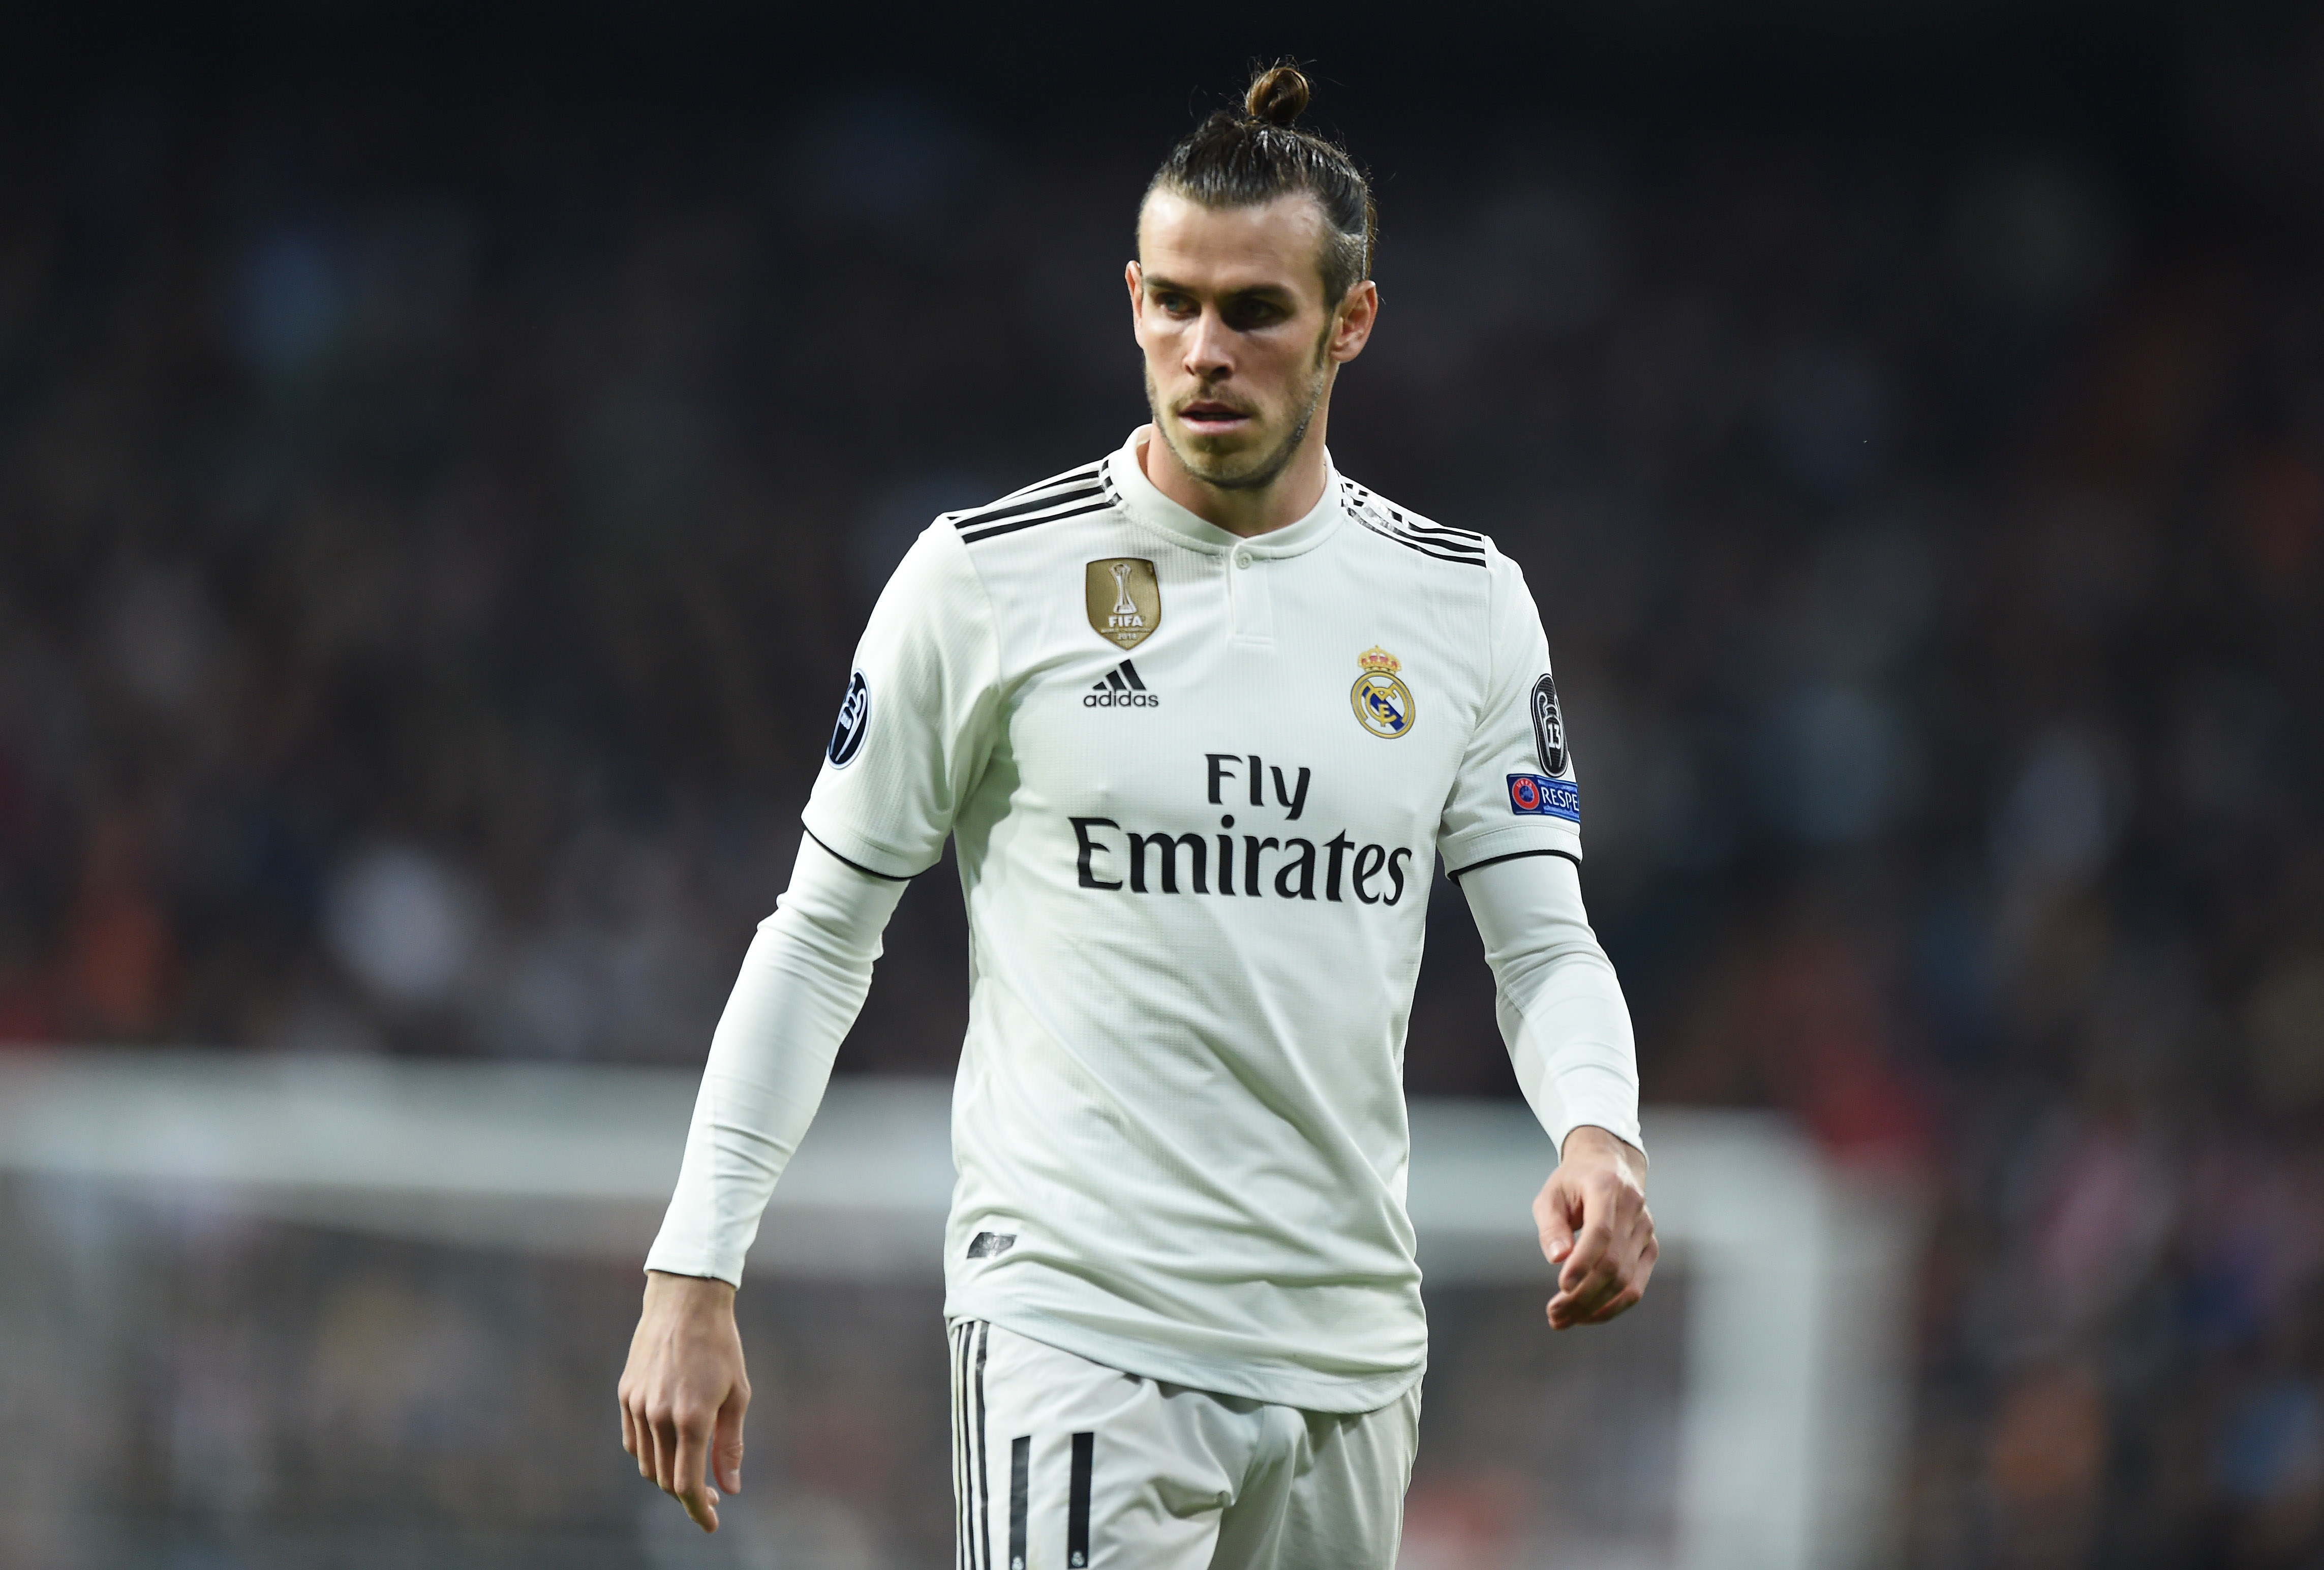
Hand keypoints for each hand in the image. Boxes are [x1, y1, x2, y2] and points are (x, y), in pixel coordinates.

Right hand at [618, 1270, 750, 1531]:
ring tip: (692, 1471)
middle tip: (712, 1495)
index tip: (711, 1524)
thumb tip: (731, 1488)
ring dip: (668, 1477)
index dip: (699, 1511)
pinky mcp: (625, 1395)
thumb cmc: (721, 1345)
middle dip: (688, 1496)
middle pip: (665, 1479)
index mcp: (692, 1418)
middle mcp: (658, 1416)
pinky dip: (649, 1455)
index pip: (687, 1484)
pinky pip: (633, 1441)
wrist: (686, 1301)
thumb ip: (731, 1445)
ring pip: (646, 1464)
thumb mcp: (738, 1394)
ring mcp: (637, 1406)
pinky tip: (669, 1450)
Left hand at [1533, 1125, 1656, 1329]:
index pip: (1601, 1232)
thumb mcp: (1551, 1194)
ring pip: (1626, 1280)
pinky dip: (1612, 1306)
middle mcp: (1633, 1209)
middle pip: (1613, 1263)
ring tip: (1562, 1320)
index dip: (1583, 1263)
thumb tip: (1557, 1260)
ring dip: (1594, 1307)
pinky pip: (1636, 1285)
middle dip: (1582, 1295)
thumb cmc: (1573, 1183)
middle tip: (1553, 1315)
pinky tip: (1586, 1316)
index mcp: (1607, 1187)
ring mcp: (1646, 1230)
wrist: (1608, 1166)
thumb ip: (1551, 1226)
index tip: (1561, 1288)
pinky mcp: (1650, 1248)